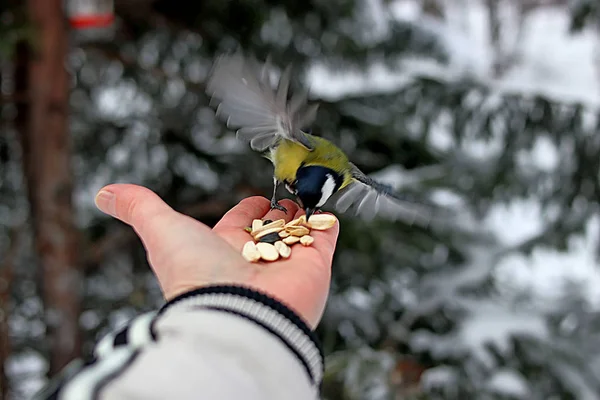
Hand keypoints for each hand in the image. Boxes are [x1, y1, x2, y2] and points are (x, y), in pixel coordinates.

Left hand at [94, 184, 338, 327]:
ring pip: (297, 229)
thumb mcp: (161, 231)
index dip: (248, 208)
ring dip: (302, 212)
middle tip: (286, 195)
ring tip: (308, 194)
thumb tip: (105, 192)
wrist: (235, 312)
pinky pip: (324, 235)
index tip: (257, 198)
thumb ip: (139, 208)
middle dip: (277, 211)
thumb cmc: (196, 276)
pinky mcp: (314, 263)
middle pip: (270, 226)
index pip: (240, 222)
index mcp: (223, 248)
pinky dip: (326, 223)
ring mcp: (287, 260)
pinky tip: (326, 209)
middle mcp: (255, 256)